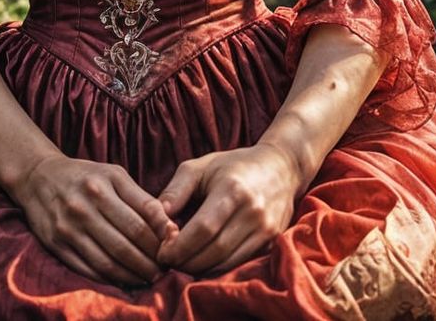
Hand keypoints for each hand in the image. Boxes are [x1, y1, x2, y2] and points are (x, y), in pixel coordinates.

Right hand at [9, 154, 175, 287]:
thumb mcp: (114, 175)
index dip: (160, 240)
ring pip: (108, 261)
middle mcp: (85, 207)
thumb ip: (141, 199)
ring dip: (132, 274)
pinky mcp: (57, 245)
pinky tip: (124, 279)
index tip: (173, 248)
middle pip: (126, 244)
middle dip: (150, 262)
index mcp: (103, 186)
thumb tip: (169, 227)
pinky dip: (109, 278)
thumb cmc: (86, 176)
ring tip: (149, 278)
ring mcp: (68, 228)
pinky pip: (88, 268)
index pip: (140, 221)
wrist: (39, 178)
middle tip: (164, 270)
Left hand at [154, 143, 302, 276]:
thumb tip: (155, 218)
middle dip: (185, 262)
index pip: (202, 229)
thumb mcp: (200, 167)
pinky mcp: (272, 242)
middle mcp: (253, 212)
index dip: (178, 246)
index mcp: (232, 189)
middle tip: (168, 261)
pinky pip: (239, 264)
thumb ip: (175, 190)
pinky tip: (204, 260)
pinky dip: (217, 268)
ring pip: (227, 263)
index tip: (161, 251)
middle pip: (214, 251)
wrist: (281, 167)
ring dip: (200, 269)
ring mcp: (266, 230)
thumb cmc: (233, 166)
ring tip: (183, 262)